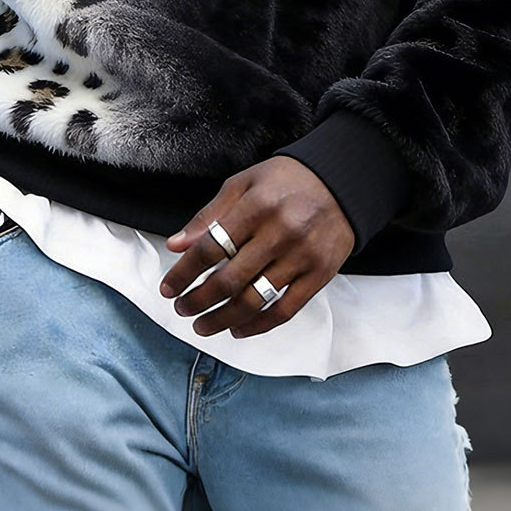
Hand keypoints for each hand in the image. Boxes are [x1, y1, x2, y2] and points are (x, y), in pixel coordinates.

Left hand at [158, 156, 354, 338]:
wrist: (342, 182)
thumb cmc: (287, 181)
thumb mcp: (244, 184)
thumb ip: (209, 215)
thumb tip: (176, 244)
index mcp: (257, 206)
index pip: (211, 247)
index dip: (184, 272)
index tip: (168, 288)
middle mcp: (281, 233)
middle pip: (229, 279)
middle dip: (198, 300)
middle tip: (182, 308)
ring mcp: (302, 256)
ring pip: (254, 300)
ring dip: (222, 319)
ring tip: (202, 325)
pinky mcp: (319, 275)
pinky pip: (285, 310)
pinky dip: (258, 325)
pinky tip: (237, 329)